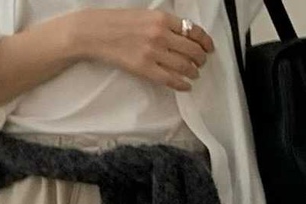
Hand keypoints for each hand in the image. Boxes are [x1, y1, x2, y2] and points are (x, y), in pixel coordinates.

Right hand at [72, 8, 214, 91]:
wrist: (96, 33)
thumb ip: (164, 24)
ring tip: (195, 74)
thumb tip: (183, 36)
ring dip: (193, 72)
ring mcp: (153, 53)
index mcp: (162, 18)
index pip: (193, 30)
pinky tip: (186, 86)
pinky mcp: (144, 69)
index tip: (209, 48)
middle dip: (201, 58)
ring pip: (184, 66)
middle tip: (202, 63)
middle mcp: (161, 35)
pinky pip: (170, 79)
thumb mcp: (145, 15)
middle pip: (192, 50)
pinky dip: (182, 84)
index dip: (205, 41)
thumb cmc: (118, 23)